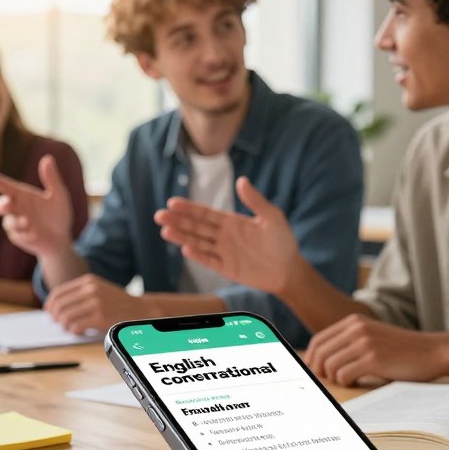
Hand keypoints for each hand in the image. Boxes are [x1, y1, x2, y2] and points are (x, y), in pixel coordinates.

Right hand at [0, 154, 72, 259]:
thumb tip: (48, 158)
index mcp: (22, 195)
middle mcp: (16, 208)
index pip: (6, 187)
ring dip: (16, 221)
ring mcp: (16, 224)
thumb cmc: (57, 213)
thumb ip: (52, 179)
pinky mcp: (19, 237)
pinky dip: (26, 234)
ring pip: (9, 222)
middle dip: (2, 204)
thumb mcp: (58, 195)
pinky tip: (35, 233)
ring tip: (27, 221)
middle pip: (1, 205)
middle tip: (8, 203)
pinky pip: (18, 235)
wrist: (61, 237)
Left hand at [45, 274, 156, 333]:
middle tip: (59, 323)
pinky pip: (76, 327)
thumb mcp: (99, 289)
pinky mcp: (100, 318)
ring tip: (71, 328)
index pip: (59, 293)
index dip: (50, 304)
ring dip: (65, 326)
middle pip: (59, 306)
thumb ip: (80, 293)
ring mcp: (96, 304)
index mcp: (88, 281)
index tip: (50, 313)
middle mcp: (91, 290)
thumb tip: (55, 306)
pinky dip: (74, 331)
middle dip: (56, 317)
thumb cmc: (117, 302)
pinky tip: (81, 331)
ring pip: (65, 317)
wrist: (141, 309)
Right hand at [154, 176, 300, 294]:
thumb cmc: (283, 240)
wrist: (289, 269)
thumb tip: (242, 180)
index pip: (205, 213)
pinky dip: (198, 256)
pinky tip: (185, 249)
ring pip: (198, 242)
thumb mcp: (272, 217)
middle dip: (178, 221)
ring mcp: (223, 252)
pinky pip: (209, 261)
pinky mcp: (227, 268)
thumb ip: (256, 201)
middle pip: (196, 227)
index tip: (172, 203)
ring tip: (165, 230)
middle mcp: (223, 236)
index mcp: (231, 221)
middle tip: (159, 215)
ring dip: (182, 237)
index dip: (189, 208)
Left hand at [305, 314, 448, 386]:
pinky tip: (360, 381)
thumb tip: (322, 361)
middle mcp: (356, 329)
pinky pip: (344, 375)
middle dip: (320, 371)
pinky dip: (347, 382)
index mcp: (354, 322)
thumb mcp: (373, 336)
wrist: (433, 351)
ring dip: (336, 378)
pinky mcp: (373, 359)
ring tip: (351, 380)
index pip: (318, 341)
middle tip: (329, 381)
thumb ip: (351, 342)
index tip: (315, 372)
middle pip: (320, 354)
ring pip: (330, 366)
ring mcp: (364, 343)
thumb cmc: (402, 350)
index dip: (312, 359)